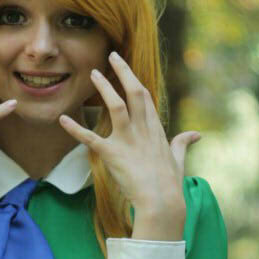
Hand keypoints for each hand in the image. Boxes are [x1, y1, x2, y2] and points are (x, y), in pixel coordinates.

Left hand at [59, 51, 199, 213]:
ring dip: (104, 89)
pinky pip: (90, 138)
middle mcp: (143, 131)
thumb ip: (183, 143)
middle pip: (135, 93)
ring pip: (116, 106)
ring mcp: (128, 141)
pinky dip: (75, 129)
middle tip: (111, 56)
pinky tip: (62, 119)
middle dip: (123, 72)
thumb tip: (196, 134)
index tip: (126, 68)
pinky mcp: (113, 154)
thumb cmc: (170, 184)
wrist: (162, 202)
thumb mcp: (178, 160)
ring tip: (92, 74)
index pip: (146, 99)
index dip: (135, 81)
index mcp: (156, 131)